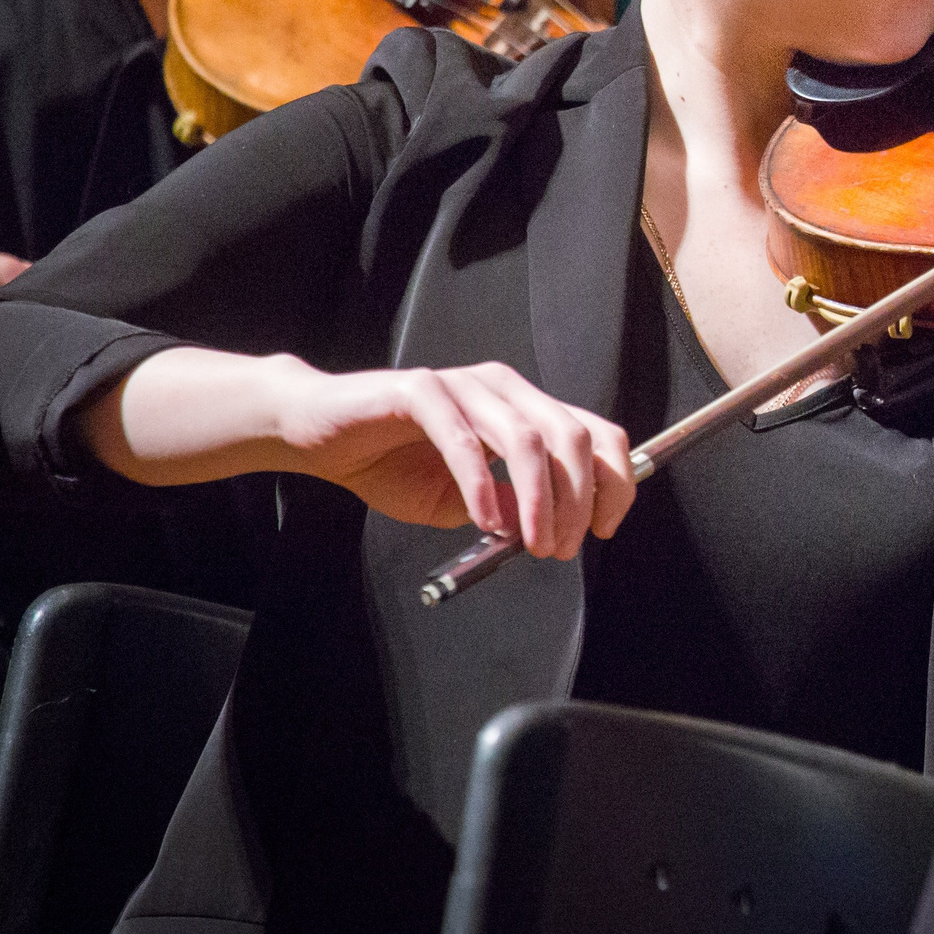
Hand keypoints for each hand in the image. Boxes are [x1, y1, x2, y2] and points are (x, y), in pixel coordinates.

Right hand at [279, 359, 636, 554]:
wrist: (320, 437)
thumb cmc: (390, 463)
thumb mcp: (462, 502)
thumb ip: (508, 508)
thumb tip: (545, 530)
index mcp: (522, 409)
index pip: (595, 433)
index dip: (613, 481)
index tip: (606, 528)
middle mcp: (502, 389)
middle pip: (572, 436)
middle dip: (577, 500)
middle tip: (561, 548)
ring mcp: (463, 385)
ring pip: (527, 438)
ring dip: (539, 499)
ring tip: (531, 543)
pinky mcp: (420, 390)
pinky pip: (463, 439)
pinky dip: (481, 485)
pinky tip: (484, 521)